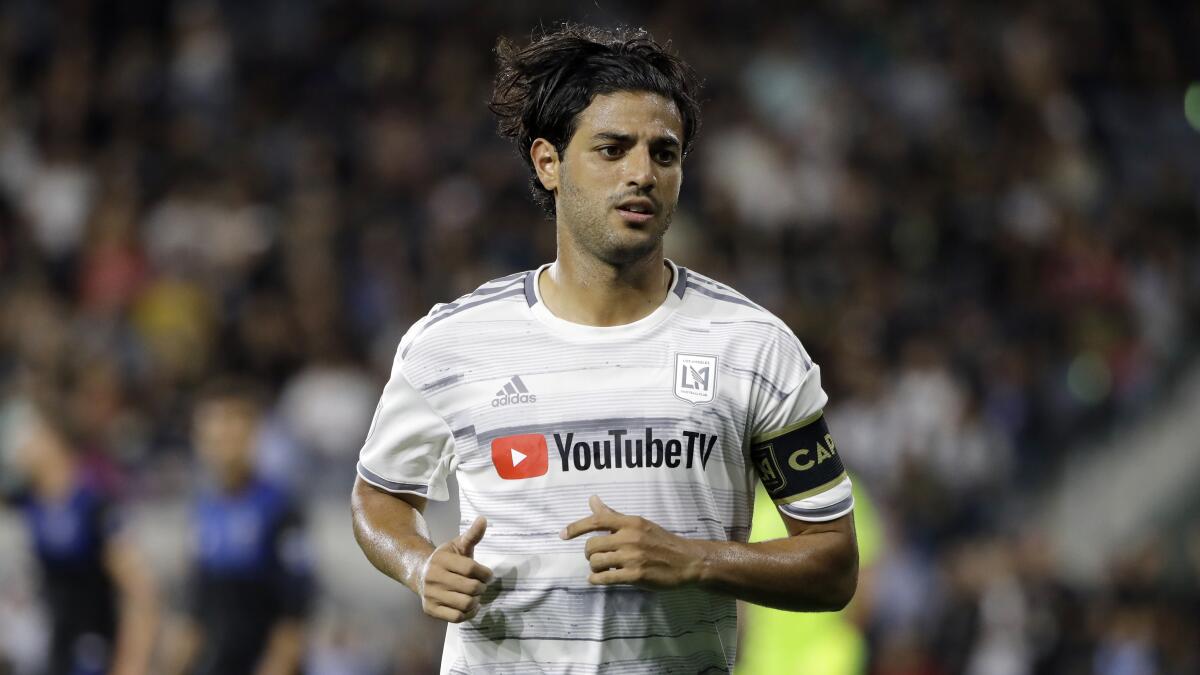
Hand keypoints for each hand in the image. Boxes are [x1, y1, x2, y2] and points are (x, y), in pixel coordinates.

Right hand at [419, 516, 493, 621]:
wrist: (420, 573)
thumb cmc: (446, 559)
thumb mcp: (458, 545)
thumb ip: (472, 535)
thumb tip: (484, 519)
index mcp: (441, 559)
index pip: (470, 568)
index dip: (485, 573)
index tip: (487, 574)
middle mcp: (433, 577)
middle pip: (470, 588)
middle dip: (481, 587)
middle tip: (481, 585)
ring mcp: (431, 595)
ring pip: (465, 604)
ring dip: (476, 601)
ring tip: (475, 595)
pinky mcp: (431, 610)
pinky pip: (457, 617)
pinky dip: (469, 613)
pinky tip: (471, 606)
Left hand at [560, 495, 707, 588]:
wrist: (687, 561)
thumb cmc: (660, 541)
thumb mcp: (639, 524)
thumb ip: (614, 515)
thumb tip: (592, 500)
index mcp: (630, 522)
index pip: (597, 521)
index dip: (576, 528)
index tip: (563, 535)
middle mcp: (630, 537)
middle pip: (592, 545)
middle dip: (589, 554)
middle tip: (596, 557)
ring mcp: (633, 557)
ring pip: (596, 562)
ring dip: (594, 568)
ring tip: (601, 569)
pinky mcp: (636, 575)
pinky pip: (605, 578)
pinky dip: (596, 580)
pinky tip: (597, 579)